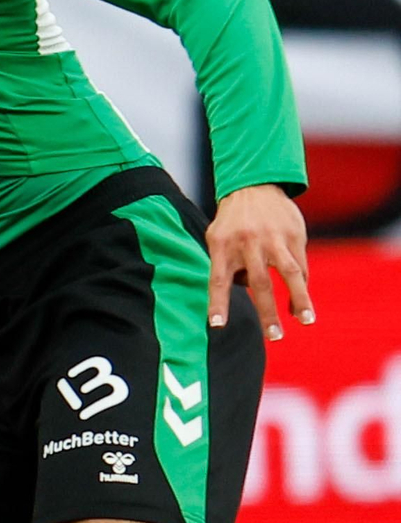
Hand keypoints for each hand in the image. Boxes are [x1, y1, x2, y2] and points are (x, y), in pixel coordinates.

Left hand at [205, 184, 312, 341]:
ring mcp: (273, 239)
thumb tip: (243, 292)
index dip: (217, 304)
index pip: (217, 280)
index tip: (217, 326)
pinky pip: (300, 266)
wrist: (254, 185)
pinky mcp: (294, 235)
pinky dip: (302, 287)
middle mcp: (248, 243)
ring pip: (289, 274)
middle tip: (274, 336)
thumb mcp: (216, 237)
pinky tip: (301, 303)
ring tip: (305, 321)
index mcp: (222, 246)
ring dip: (299, 300)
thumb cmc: (232, 221)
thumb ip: (225, 265)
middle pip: (259, 283)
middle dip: (267, 312)